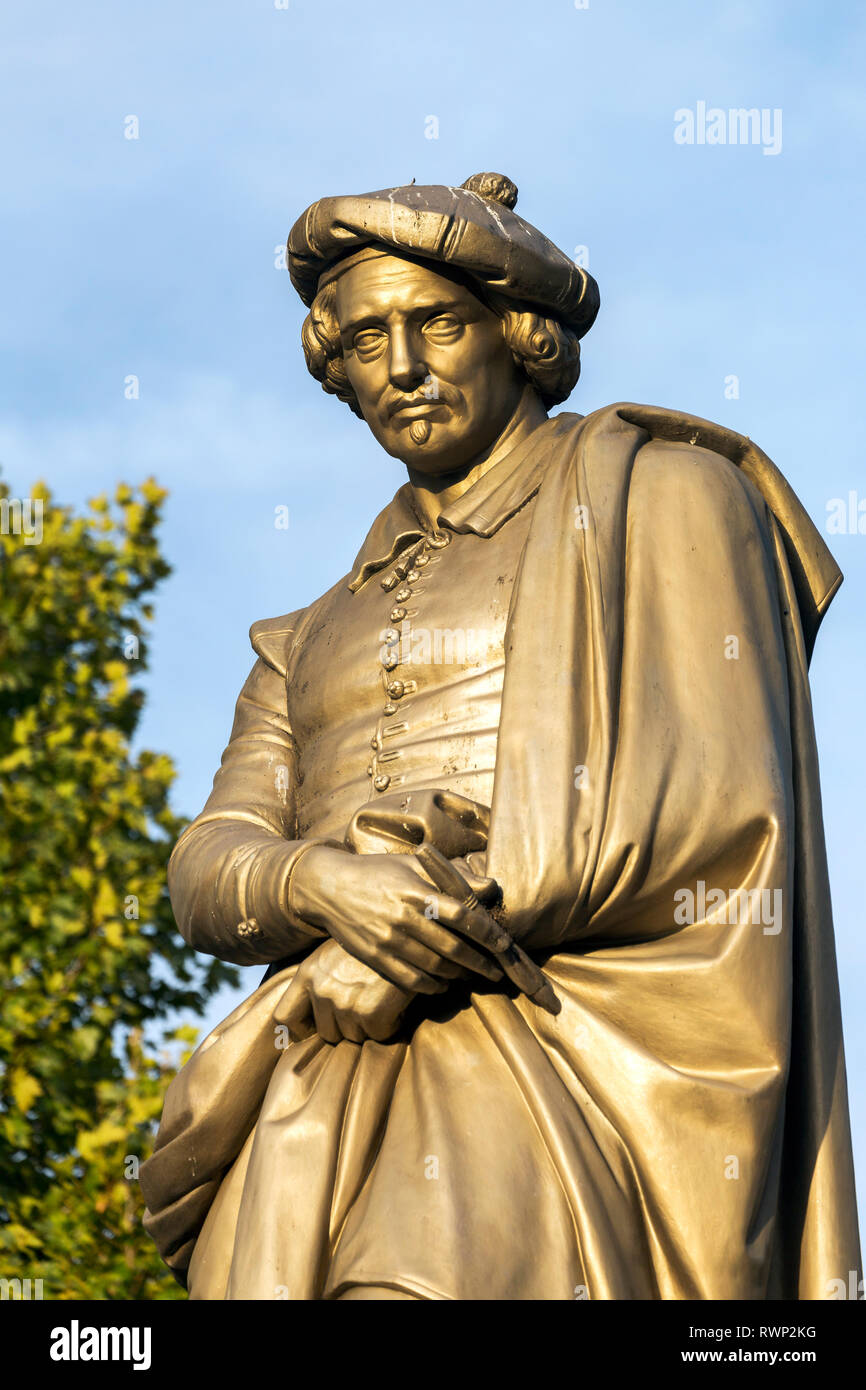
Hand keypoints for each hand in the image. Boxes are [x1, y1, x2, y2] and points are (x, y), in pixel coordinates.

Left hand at [274, 939, 410, 1043]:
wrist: (408, 930)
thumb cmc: (372, 942)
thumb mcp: (334, 954)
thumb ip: (318, 981)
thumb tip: (308, 1020)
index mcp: (308, 973)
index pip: (284, 1017)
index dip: (300, 1029)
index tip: (318, 1027)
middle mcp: (321, 988)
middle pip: (327, 1034)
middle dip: (348, 1025)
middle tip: (366, 1003)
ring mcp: (345, 1001)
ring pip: (354, 1037)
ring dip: (371, 1024)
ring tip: (381, 998)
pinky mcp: (371, 1011)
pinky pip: (379, 1034)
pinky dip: (392, 1023)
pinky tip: (396, 1001)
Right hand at [289, 844, 507, 993]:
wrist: (329, 887)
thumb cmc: (377, 872)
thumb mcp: (413, 865)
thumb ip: (453, 876)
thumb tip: (492, 886)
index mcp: (416, 891)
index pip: (462, 915)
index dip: (487, 933)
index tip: (503, 945)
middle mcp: (404, 918)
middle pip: (453, 948)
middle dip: (480, 963)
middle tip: (496, 971)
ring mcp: (388, 941)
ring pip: (434, 968)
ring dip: (459, 975)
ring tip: (472, 975)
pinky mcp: (375, 958)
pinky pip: (411, 980)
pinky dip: (432, 986)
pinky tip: (443, 983)